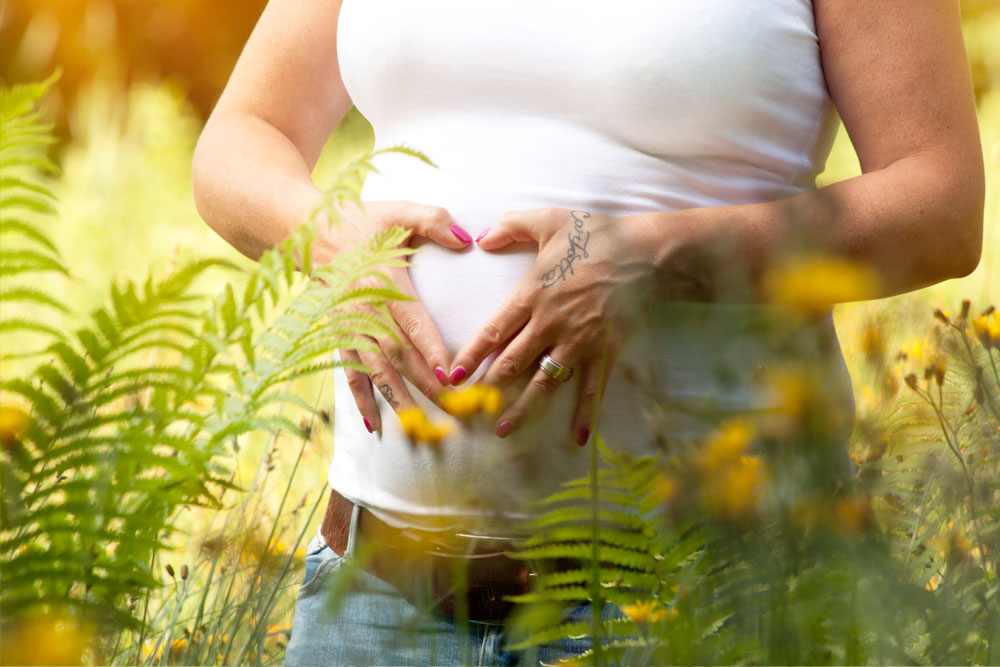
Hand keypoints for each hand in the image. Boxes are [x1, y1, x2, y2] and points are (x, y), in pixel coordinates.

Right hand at [330, 200, 473, 432]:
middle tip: (453, 409)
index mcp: (383, 281)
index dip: (431, 349)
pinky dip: (360, 400)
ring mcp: (349, 327)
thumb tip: (468, 240)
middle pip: (398, 354)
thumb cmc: (361, 222)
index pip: (412, 322)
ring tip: (420, 426)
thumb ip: (435, 221)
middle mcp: (365, 310)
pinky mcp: (338, 336)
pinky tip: (373, 426)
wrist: (307, 232)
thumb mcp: (399, 212)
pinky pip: (350, 373)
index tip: (450, 373)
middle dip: (425, 384)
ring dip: (398, 399)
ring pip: (376, 370)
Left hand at [447, 208, 656, 444]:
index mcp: (532, 295)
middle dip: (488, 388)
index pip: (493, 332)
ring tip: (503, 429)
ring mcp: (578, 342)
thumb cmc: (598, 235)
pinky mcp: (605, 352)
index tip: (452, 377)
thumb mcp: (549, 220)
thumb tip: (481, 237)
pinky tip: (576, 438)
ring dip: (522, 408)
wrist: (646, 254)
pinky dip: (585, 414)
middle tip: (469, 408)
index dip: (470, 356)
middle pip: (512, 363)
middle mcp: (551, 324)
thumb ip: (511, 226)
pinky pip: (591, 388)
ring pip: (544, 382)